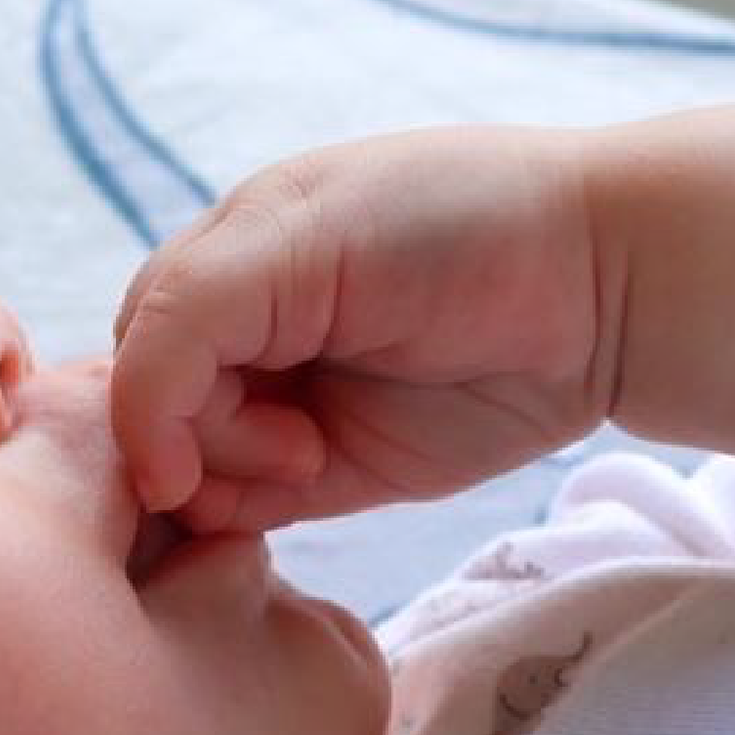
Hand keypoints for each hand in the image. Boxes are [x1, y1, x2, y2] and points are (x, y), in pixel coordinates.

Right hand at [110, 124, 619, 532]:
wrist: (603, 283)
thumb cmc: (451, 223)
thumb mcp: (294, 234)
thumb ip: (186, 315)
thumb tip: (147, 452)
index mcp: (224, 257)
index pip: (131, 341)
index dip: (143, 399)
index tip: (184, 443)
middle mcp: (241, 332)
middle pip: (149, 412)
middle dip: (192, 436)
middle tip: (283, 430)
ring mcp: (281, 402)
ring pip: (187, 469)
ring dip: (227, 472)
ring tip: (308, 449)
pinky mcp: (325, 469)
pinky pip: (242, 510)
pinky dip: (246, 510)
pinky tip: (307, 471)